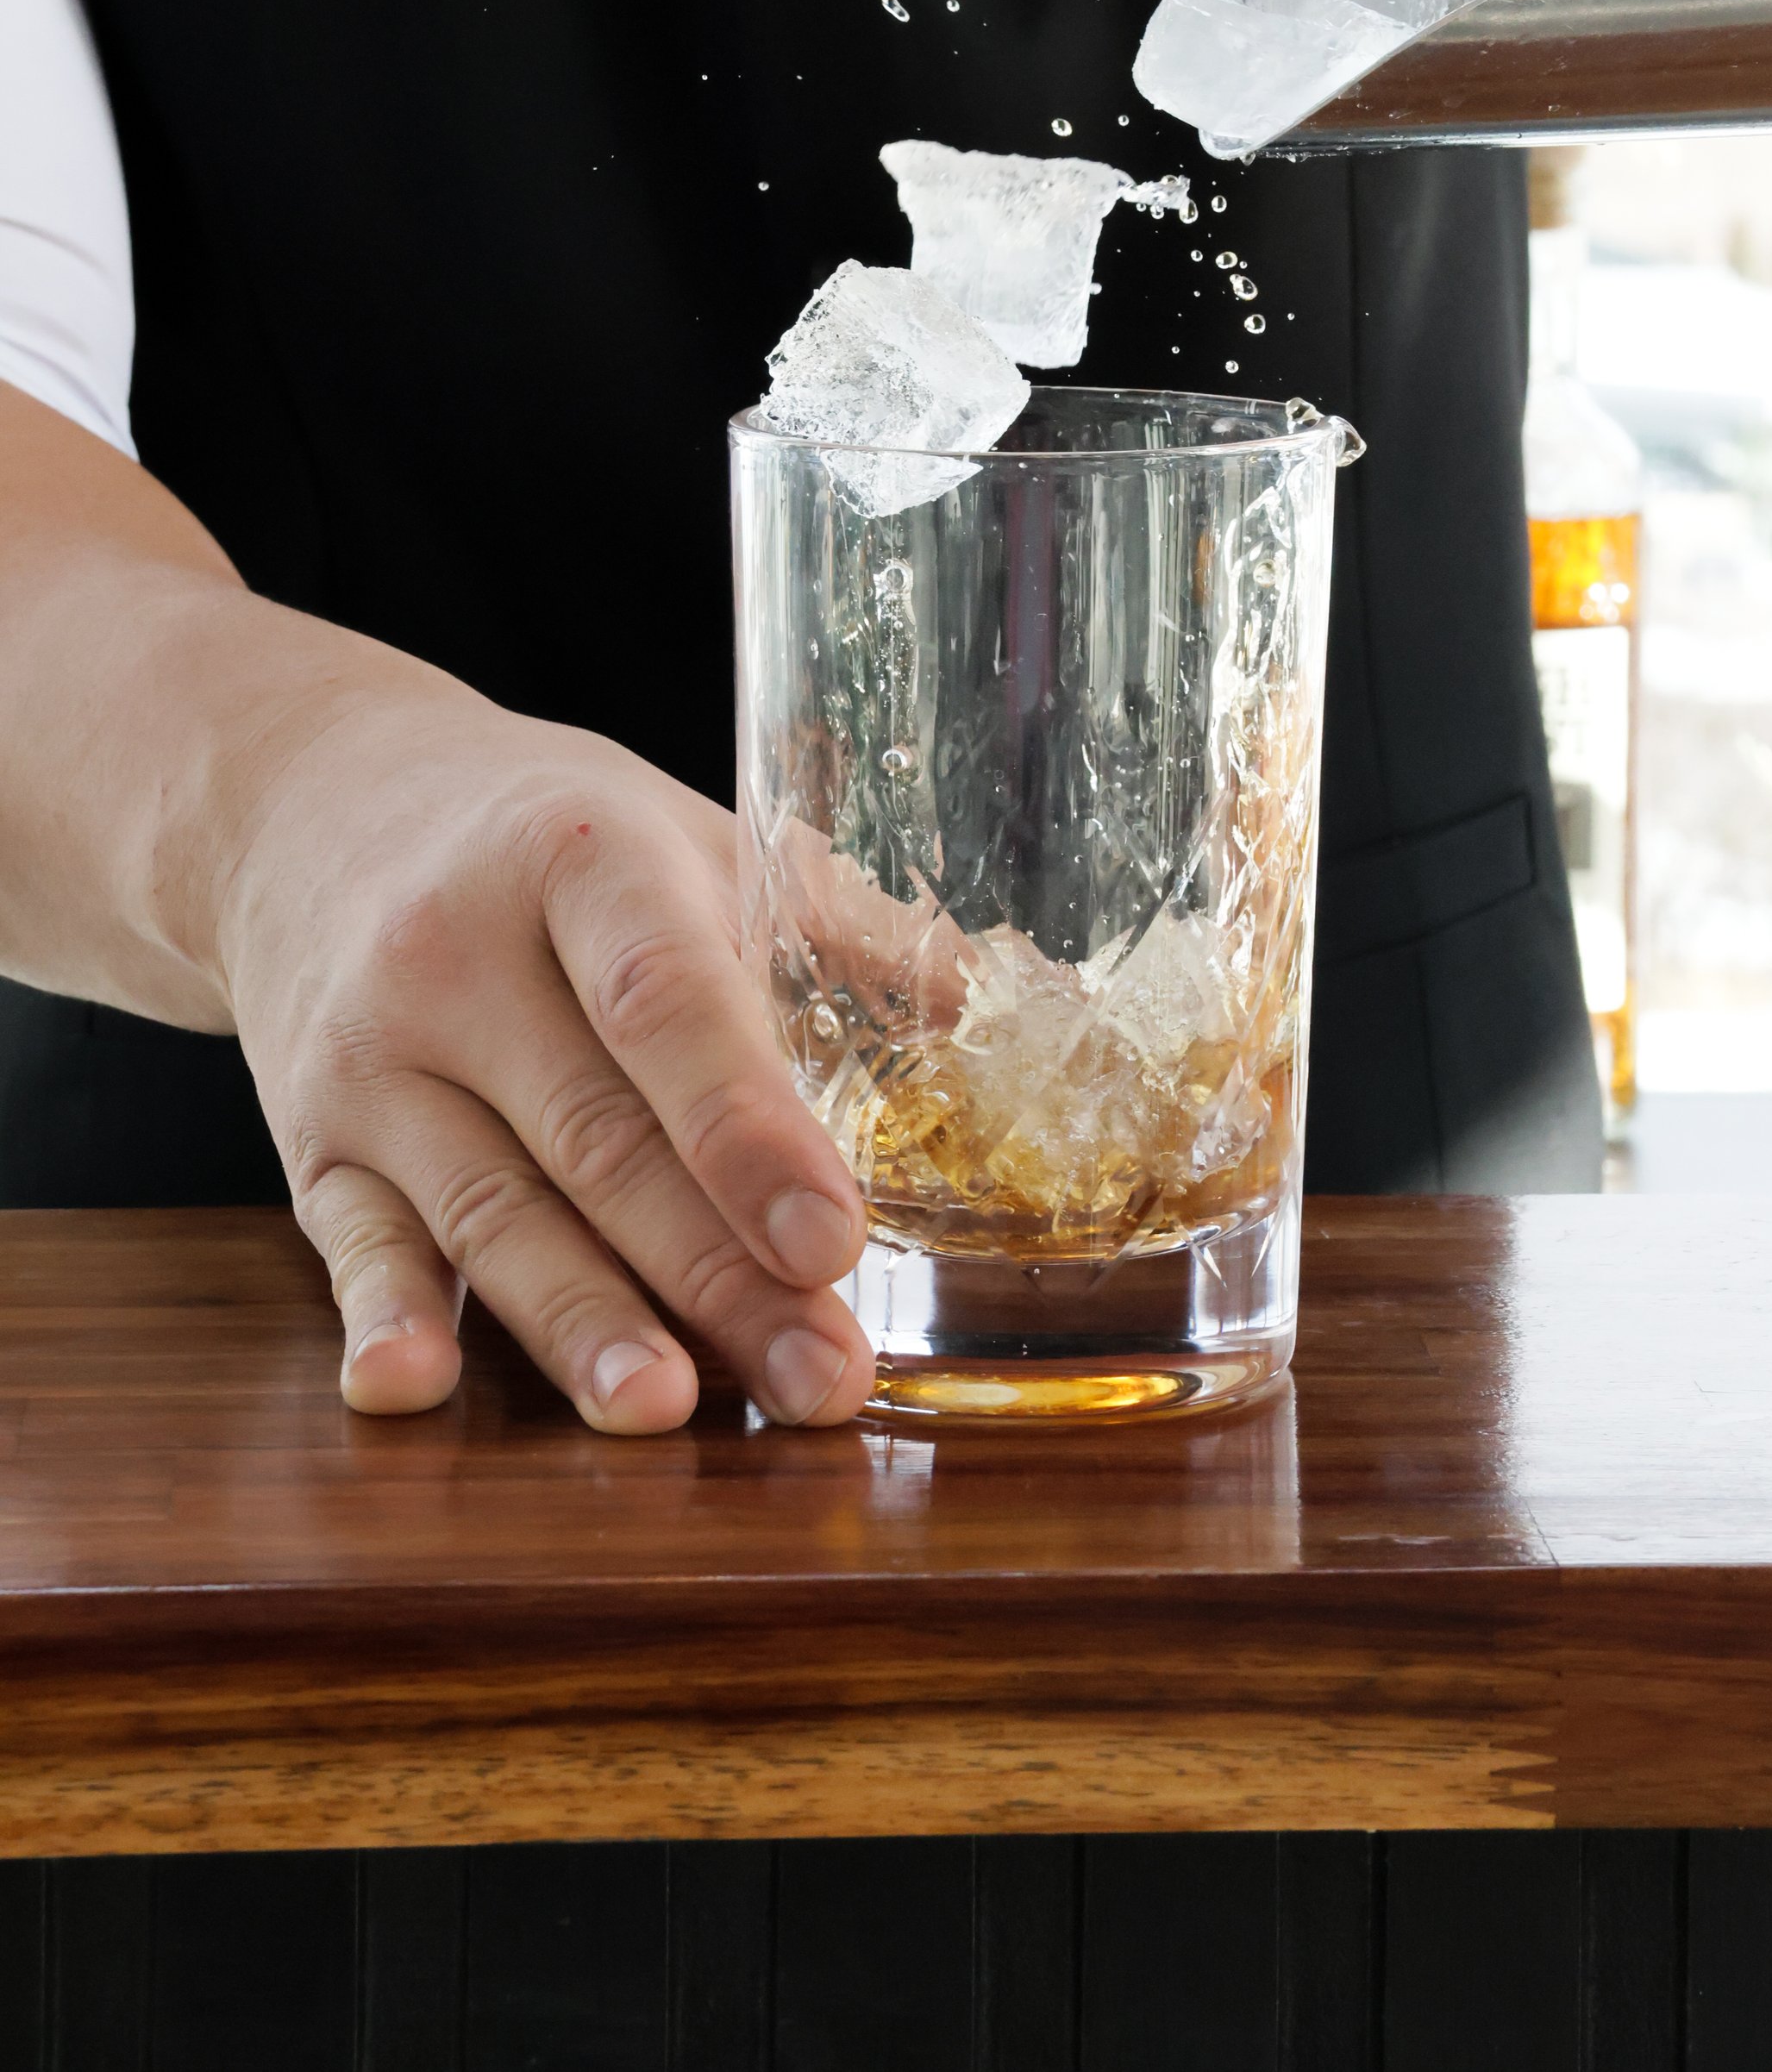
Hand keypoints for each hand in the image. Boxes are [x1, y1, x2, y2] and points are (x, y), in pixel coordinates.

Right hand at [214, 665, 928, 1434]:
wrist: (310, 803)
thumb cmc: (548, 832)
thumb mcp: (688, 834)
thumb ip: (840, 928)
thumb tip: (1017, 1002)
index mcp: (581, 859)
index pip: (667, 1003)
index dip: (749, 1128)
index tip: (833, 1236)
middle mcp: (459, 955)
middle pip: (597, 1137)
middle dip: (714, 1273)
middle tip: (819, 1377)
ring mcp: (376, 1055)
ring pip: (489, 1210)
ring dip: (584, 1325)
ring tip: (670, 1412)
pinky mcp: (312, 1139)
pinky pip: (350, 1242)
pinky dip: (381, 1319)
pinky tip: (414, 1390)